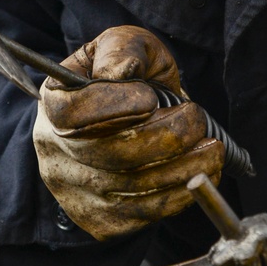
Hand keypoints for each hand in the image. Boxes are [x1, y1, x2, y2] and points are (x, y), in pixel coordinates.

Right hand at [32, 26, 223, 239]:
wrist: (120, 119)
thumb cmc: (125, 79)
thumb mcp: (122, 46)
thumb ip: (121, 51)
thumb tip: (118, 73)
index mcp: (54, 103)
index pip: (71, 113)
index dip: (114, 106)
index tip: (151, 97)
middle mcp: (55, 151)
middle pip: (110, 154)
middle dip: (166, 136)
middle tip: (197, 118)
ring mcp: (75, 190)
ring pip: (132, 188)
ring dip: (184, 168)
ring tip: (212, 147)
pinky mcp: (100, 219)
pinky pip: (144, 213)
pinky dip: (181, 194)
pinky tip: (201, 172)